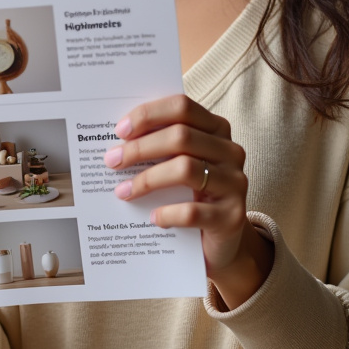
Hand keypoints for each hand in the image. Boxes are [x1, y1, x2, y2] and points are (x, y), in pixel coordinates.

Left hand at [104, 95, 272, 308]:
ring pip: (186, 169)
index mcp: (217, 129)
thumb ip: (161, 146)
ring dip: (147, 179)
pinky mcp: (231, 217)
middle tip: (113, 160)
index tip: (120, 130)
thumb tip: (118, 142)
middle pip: (181, 136)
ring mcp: (235, 183)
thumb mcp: (181, 163)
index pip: (182, 107)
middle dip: (140, 148)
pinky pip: (191, 211)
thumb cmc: (193, 194)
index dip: (149, 115)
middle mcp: (230, 151)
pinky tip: (152, 218)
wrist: (221, 241)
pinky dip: (166, 213)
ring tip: (123, 191)